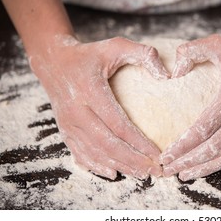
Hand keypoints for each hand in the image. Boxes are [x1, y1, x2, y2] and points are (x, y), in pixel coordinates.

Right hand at [30, 35, 168, 179]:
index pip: (118, 124)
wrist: (53, 61)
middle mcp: (77, 111)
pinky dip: (96, 165)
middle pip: (107, 144)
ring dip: (119, 166)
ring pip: (95, 152)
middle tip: (154, 171)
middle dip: (133, 161)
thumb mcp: (116, 45)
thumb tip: (167, 76)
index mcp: (90, 91)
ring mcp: (68, 123)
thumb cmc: (89, 54)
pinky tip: (112, 172)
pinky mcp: (65, 129)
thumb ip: (143, 54)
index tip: (158, 154)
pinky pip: (80, 153)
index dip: (139, 143)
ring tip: (141, 174)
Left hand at [160, 34, 220, 180]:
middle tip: (168, 169)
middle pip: (215, 147)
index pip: (204, 127)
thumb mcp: (217, 43)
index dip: (183, 145)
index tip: (166, 154)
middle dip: (189, 161)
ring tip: (186, 174)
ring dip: (207, 168)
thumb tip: (173, 72)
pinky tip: (213, 167)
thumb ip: (191, 51)